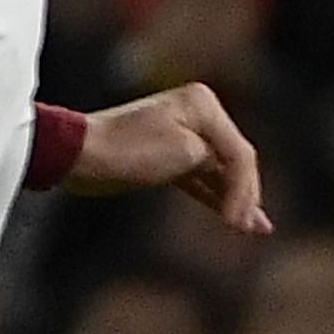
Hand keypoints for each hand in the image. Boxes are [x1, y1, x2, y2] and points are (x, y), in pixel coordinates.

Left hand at [67, 83, 268, 233]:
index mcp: (204, 104)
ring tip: (256, 227)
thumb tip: (237, 184)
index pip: (240, 153)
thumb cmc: (129, 150)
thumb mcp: (185, 155)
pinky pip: (201, 177)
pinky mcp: (169, 154)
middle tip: (253, 228)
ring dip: (235, 199)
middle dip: (244, 195)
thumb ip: (220, 165)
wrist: (78, 155)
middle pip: (234, 160)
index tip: (239, 223)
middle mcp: (198, 113)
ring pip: (220, 171)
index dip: (245, 190)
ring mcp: (184, 133)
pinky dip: (215, 195)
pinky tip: (233, 216)